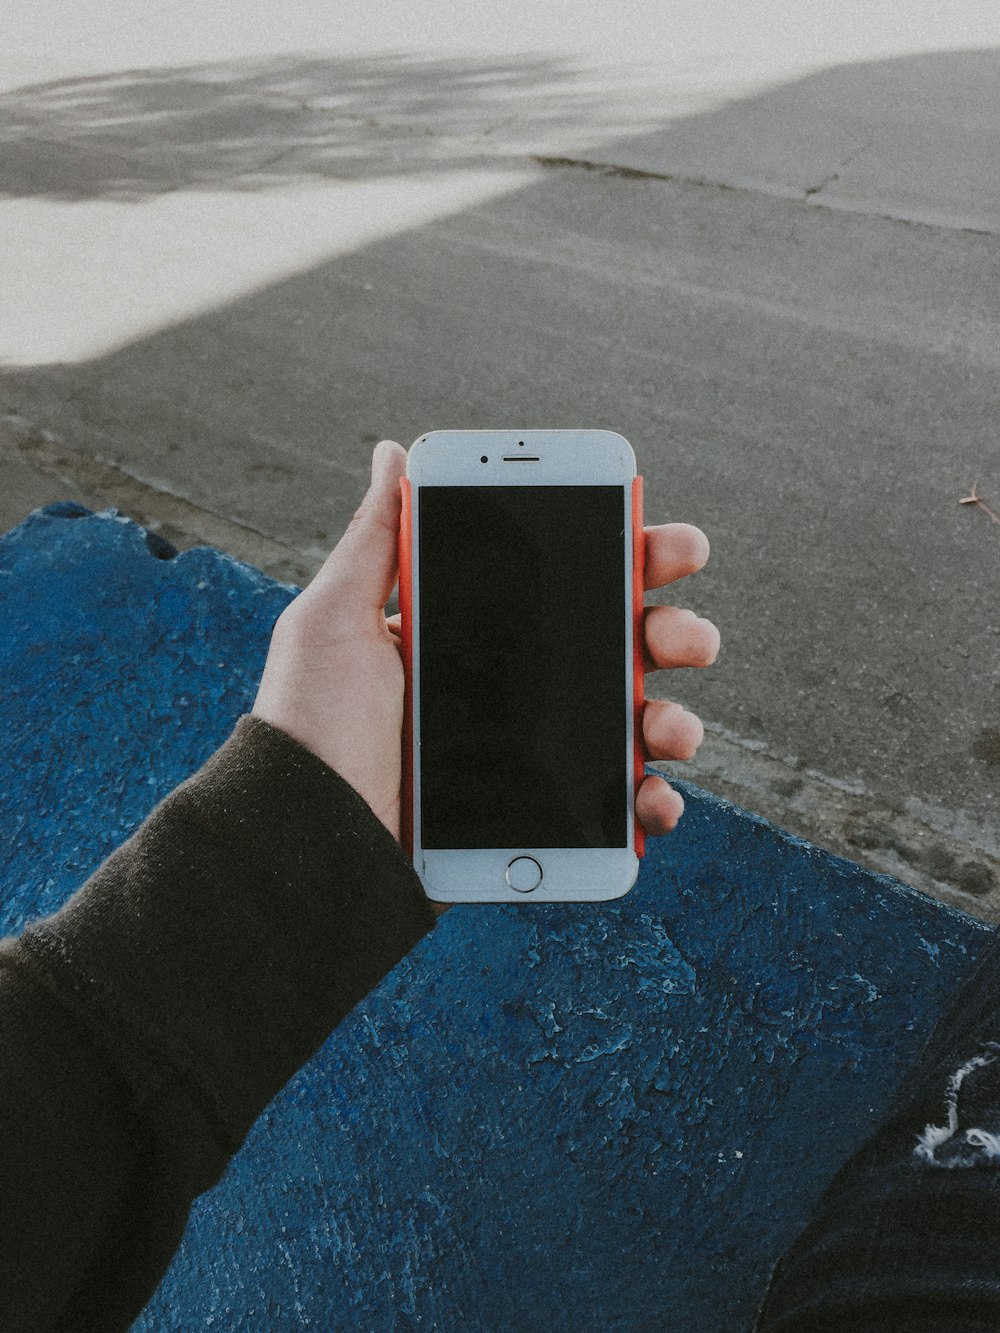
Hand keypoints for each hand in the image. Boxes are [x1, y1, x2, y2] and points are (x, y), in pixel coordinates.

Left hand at [252, 440, 718, 902]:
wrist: (307, 834)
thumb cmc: (312, 723)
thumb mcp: (334, 617)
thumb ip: (376, 538)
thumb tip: (391, 452)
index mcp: (475, 630)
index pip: (565, 581)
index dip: (625, 559)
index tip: (667, 545)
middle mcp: (511, 686)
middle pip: (617, 648)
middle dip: (672, 633)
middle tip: (687, 637)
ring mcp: (530, 752)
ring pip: (630, 725)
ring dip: (674, 720)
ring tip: (669, 728)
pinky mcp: (535, 814)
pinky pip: (611, 807)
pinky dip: (649, 804)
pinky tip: (651, 799)